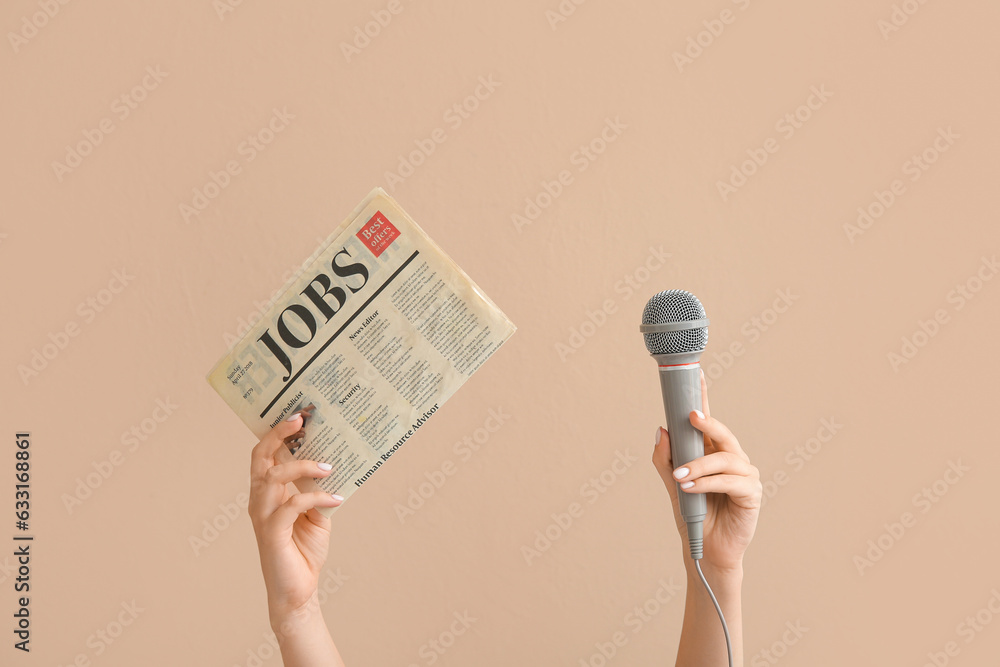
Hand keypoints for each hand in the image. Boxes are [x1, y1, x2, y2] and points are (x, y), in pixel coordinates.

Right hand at [248, 404, 342, 625]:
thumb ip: (317, 489)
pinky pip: (291, 505)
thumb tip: (332, 462)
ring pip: (273, 476)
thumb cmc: (304, 550)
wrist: (298, 591)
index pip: (265, 455)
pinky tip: (336, 499)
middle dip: (279, 435)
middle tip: (301, 420)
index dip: (277, 432)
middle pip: (261, 458)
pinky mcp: (271, 533)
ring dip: (303, 466)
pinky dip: (315, 497)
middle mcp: (259, 500)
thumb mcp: (316, 513)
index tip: (298, 415)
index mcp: (267, 492)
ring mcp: (263, 516)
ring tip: (329, 466)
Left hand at [652, 370, 761, 574]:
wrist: (704, 550)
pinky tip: (692, 487)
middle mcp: (732, 460)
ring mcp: (745, 476)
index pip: (710, 422)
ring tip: (681, 478)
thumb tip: (660, 430)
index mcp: (714, 453)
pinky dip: (709, 482)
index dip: (705, 398)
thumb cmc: (692, 515)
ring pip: (726, 458)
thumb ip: (665, 459)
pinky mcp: (751, 494)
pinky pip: (731, 481)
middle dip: (708, 423)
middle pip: (723, 434)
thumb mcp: (672, 485)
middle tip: (690, 418)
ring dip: (700, 465)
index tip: (697, 375)